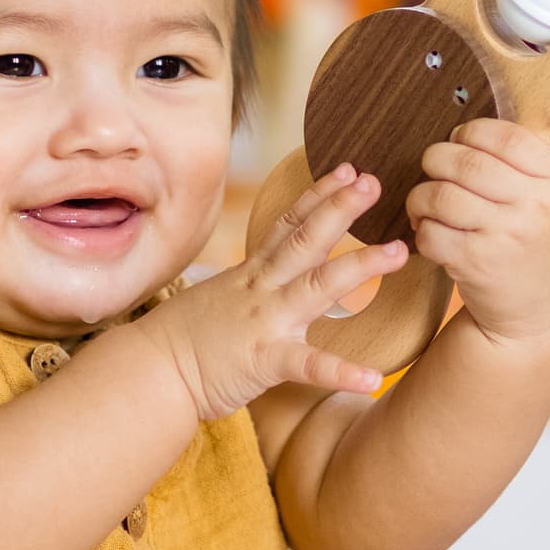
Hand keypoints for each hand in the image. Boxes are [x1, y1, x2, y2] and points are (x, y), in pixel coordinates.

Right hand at [151, 164, 401, 419]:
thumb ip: (249, 285)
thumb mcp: (218, 298)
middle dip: (341, 209)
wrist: (149, 371)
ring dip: (361, 266)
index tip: (349, 171)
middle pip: (306, 240)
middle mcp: (261, 289)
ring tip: (400, 252)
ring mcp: (264, 322)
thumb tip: (267, 275)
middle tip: (375, 183)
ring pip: (318, 286)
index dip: (320, 196)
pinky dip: (341, 372)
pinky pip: (309, 365)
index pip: (289, 225)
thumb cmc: (180, 340)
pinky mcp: (264, 360)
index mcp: (252, 275)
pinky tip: (374, 378)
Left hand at [407, 116, 549, 352]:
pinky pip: (431, 233)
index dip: (473, 131)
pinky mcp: (475, 265)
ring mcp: (504, 238)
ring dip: (422, 194)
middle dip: (437, 157)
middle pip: (466, 162)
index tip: (462, 140)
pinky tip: (430, 229)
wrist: (541, 316)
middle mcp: (536, 209)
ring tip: (426, 199)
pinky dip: (421, 229)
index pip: (506, 137)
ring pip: (440, 195)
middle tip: (435, 165)